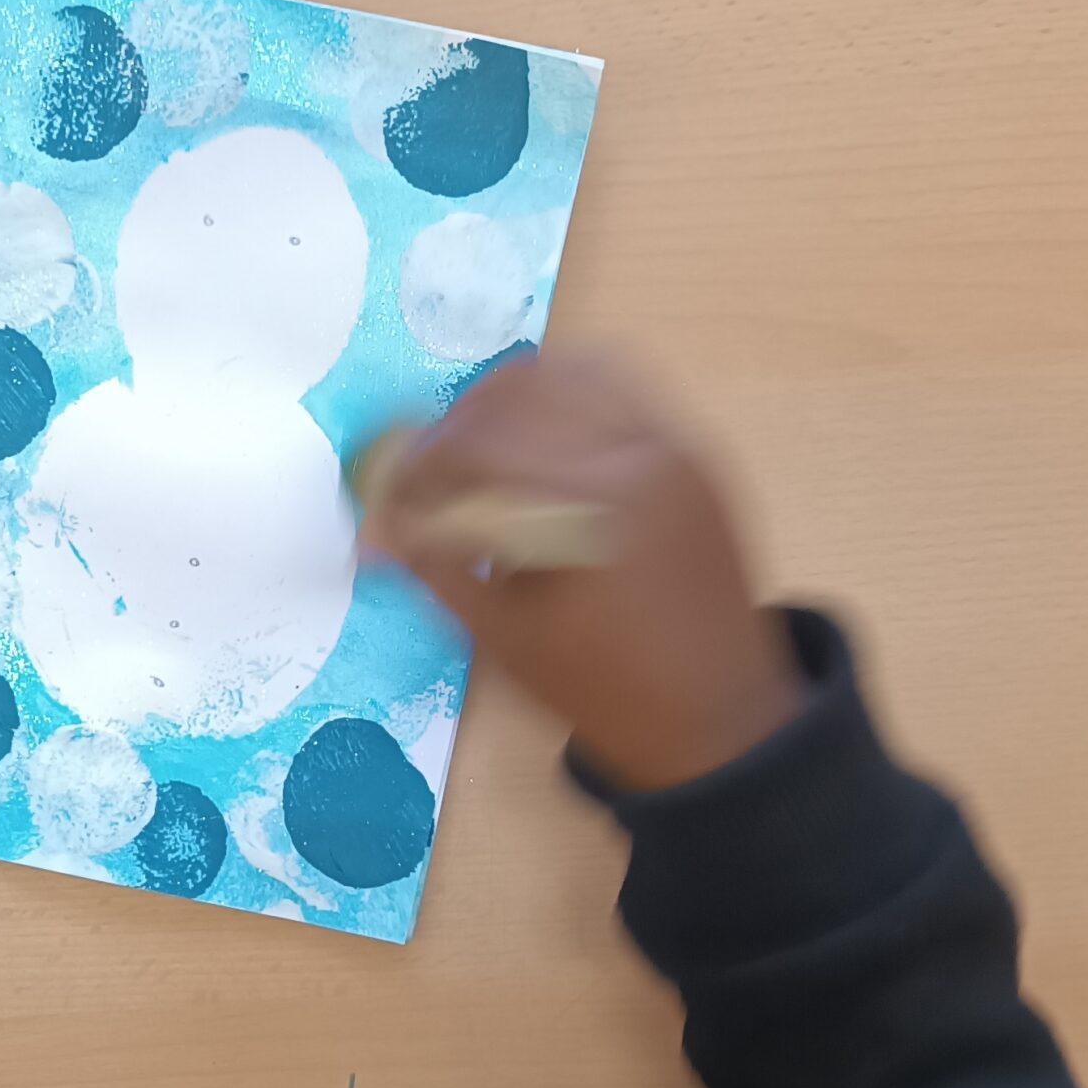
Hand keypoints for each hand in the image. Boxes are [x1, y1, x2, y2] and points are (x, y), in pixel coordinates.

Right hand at [363, 349, 806, 788]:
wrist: (715, 714)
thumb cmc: (601, 690)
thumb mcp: (504, 640)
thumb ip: (436, 571)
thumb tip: (371, 531)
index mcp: (581, 508)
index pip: (470, 450)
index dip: (413, 469)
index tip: (388, 501)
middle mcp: (630, 455)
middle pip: (511, 398)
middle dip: (450, 432)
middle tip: (422, 477)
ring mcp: (668, 445)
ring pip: (565, 373)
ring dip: (503, 401)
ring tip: (475, 448)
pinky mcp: (689, 451)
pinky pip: (618, 387)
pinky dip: (562, 395)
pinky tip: (534, 436)